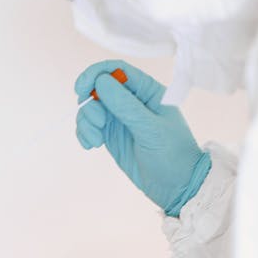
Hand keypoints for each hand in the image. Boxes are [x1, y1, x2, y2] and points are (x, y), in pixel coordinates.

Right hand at [74, 60, 210, 214]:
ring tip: (96, 141)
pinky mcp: (111, 137)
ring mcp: (120, 119)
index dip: (96, 74)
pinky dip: (84, 134)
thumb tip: (101, 82)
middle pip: (99, 89)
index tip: (81, 88)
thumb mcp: (150, 129)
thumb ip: (125, 106)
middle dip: (90, 104)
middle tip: (97, 124)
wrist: (176, 186)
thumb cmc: (173, 154)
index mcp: (148, 91)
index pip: (118, 70)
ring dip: (86, 122)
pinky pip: (90, 127)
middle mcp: (132, 101)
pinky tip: (91, 145)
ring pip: (91, 109)